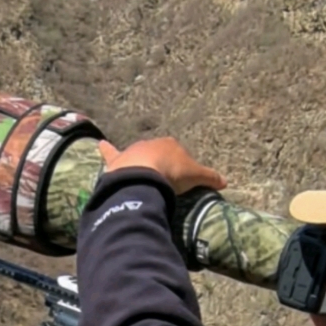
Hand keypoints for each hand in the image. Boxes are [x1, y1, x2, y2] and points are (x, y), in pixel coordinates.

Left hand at [98, 137, 227, 194]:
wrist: (143, 176)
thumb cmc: (171, 173)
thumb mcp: (195, 176)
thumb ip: (209, 177)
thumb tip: (225, 182)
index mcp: (170, 145)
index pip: (177, 153)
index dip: (179, 166)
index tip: (180, 179)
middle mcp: (150, 144)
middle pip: (156, 154)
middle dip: (157, 164)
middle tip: (161, 181)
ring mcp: (132, 151)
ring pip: (136, 155)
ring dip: (137, 163)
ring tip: (140, 176)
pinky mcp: (117, 160)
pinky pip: (110, 152)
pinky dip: (106, 149)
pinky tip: (100, 145)